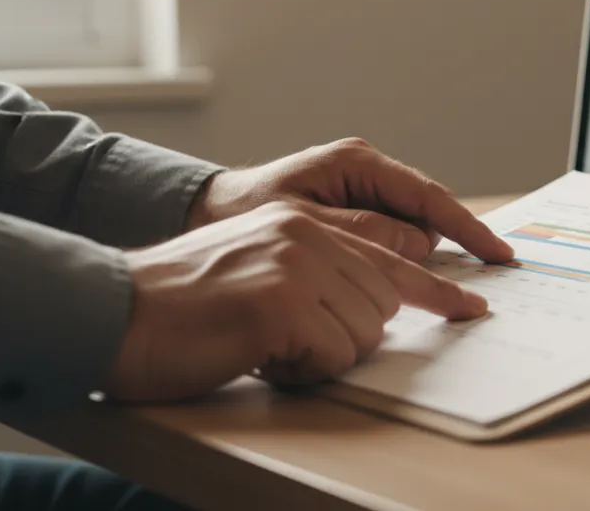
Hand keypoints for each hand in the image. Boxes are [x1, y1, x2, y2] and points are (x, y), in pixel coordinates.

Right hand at [105, 202, 487, 401]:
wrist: (117, 313)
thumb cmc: (185, 306)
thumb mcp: (261, 267)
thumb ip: (319, 270)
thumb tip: (379, 302)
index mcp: (305, 219)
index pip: (392, 254)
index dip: (437, 287)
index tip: (472, 305)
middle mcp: (308, 231)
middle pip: (386, 300)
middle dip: (351, 334)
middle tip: (291, 339)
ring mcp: (299, 262)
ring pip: (366, 332)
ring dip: (323, 354)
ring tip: (266, 343)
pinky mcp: (284, 301)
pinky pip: (336, 356)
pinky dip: (303, 370)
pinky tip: (259, 354)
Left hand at [186, 137, 512, 263]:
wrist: (203, 213)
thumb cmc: (242, 216)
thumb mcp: (301, 225)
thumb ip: (360, 232)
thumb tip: (415, 243)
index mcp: (355, 163)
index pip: (428, 197)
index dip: (466, 228)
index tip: (498, 255)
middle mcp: (365, 171)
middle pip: (422, 218)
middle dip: (424, 253)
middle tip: (403, 286)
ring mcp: (360, 190)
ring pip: (406, 233)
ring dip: (398, 261)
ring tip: (361, 280)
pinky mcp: (353, 209)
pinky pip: (386, 238)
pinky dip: (385, 261)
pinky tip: (361, 277)